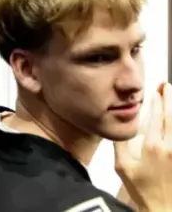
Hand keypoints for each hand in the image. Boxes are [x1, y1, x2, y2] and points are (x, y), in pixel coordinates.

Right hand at [114, 83, 171, 210]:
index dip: (156, 102)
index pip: (155, 117)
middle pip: (171, 117)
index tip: (155, 92)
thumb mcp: (122, 167)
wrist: (163, 209)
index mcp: (152, 147)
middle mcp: (170, 147)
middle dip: (169, 99)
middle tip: (167, 86)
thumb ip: (120, 144)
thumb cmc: (142, 190)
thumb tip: (119, 127)